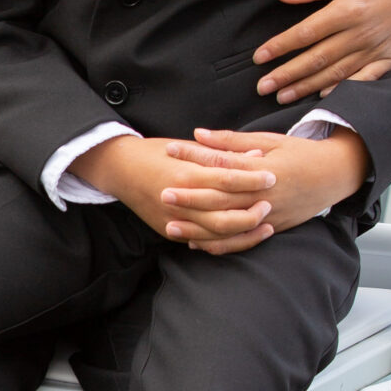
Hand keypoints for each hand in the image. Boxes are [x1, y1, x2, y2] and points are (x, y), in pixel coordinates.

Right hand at [74, 131, 278, 248]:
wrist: (119, 169)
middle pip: (224, 213)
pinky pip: (202, 243)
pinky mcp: (170, 231)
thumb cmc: (154, 152)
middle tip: (270, 204)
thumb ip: (219, 153)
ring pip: (216, 234)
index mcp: (185, 175)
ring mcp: (173, 219)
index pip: (226, 180)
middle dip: (251, 211)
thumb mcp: (186, 147)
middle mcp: (179, 200)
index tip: (272, 176)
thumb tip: (256, 152)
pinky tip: (241, 237)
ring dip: (244, 232)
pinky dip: (225, 243)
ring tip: (264, 224)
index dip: (251, 179)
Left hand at [160, 126, 370, 254]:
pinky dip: (218, 244)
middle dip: (190, 196)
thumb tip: (198, 133)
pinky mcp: (271, 228)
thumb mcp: (269, 140)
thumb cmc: (300, 154)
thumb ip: (232, 141)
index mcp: (262, 168)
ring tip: (170, 224)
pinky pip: (240, 241)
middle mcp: (264, 194)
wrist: (335, 175)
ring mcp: (268, 215)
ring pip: (228, 225)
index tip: (171, 150)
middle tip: (163, 192)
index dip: (194, 156)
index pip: (222, 162)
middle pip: (221, 197)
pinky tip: (196, 242)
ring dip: (197, 227)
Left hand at [255, 0, 390, 101]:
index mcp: (349, 9)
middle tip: (262, 87)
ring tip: (283, 97)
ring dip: (306, 87)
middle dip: (287, 74)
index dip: (281, 46)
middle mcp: (362, 32)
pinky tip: (323, 96)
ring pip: (335, 72)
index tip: (259, 57)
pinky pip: (364, 78)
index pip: (306, 32)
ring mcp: (377, 48)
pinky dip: (343, 88)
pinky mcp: (390, 58)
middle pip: (317, 58)